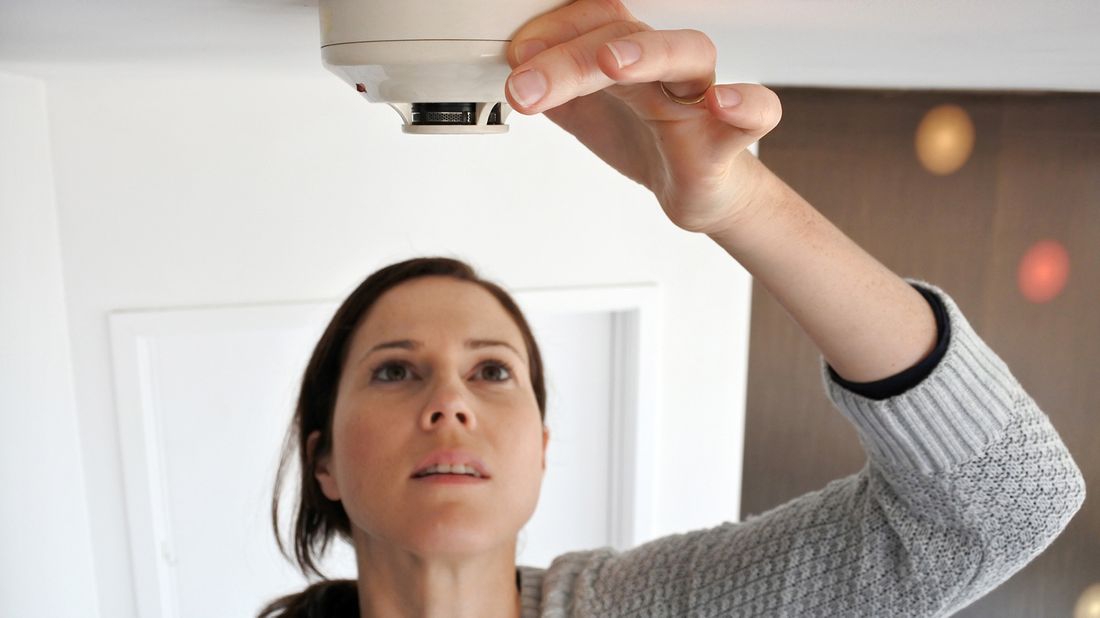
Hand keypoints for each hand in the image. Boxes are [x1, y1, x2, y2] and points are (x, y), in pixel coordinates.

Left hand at [505, 0, 782, 234]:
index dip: (551, 33)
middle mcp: (664, 66)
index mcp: (626, 55)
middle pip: (624, 36)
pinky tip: (722, 103)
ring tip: (611, 64)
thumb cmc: (644, 138)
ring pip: (688, 53)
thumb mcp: (582, 110)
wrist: (693, 188)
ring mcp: (698, 98)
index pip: (591, 20)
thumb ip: (550, 87)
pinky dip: (747, 104)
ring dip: (649, 51)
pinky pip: (758, 112)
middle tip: (525, 84)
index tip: (514, 58)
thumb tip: (510, 67)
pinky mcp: (727, 141)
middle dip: (569, 58)